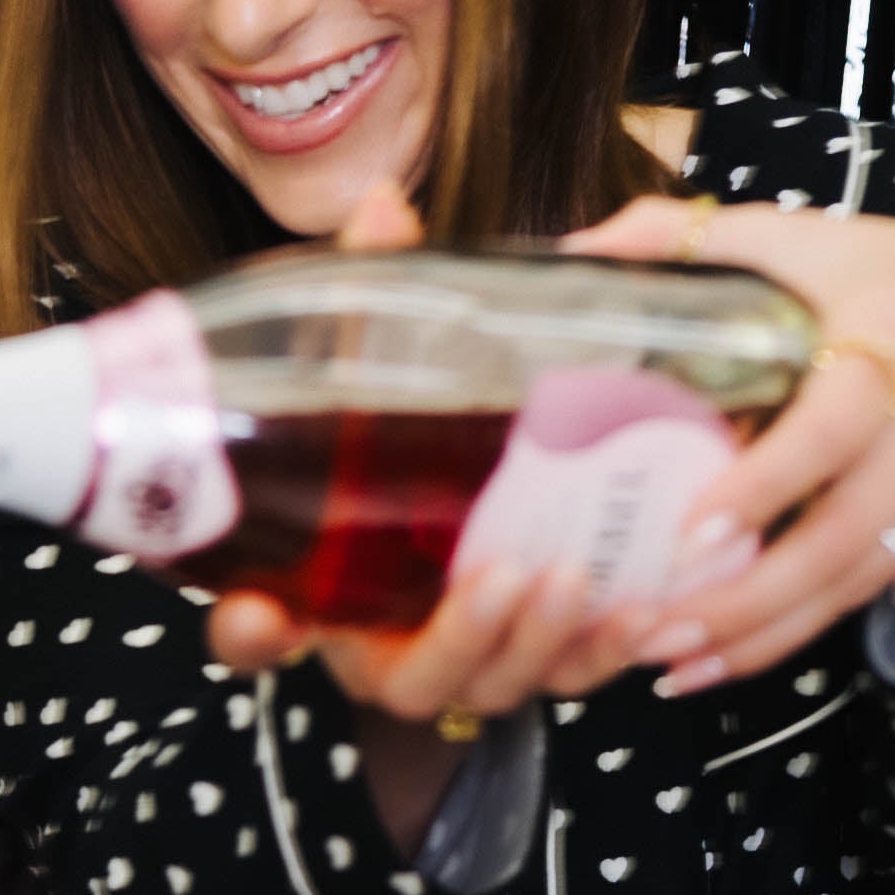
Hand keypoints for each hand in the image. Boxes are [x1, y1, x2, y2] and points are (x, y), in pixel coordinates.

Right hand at [204, 181, 668, 728]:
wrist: (496, 460)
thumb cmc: (412, 427)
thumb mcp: (387, 365)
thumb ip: (375, 302)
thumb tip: (382, 207)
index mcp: (320, 587)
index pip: (255, 631)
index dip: (252, 634)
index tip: (261, 615)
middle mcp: (383, 639)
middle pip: (404, 680)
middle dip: (459, 638)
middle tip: (501, 575)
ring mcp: (464, 658)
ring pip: (490, 687)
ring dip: (535, 646)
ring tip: (574, 581)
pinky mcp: (535, 660)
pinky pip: (566, 681)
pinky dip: (602, 654)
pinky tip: (642, 611)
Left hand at [566, 193, 894, 697]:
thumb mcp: (808, 238)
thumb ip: (689, 241)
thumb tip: (574, 254)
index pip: (837, 417)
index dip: (767, 483)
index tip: (691, 536)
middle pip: (846, 527)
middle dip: (746, 598)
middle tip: (654, 631)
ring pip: (863, 576)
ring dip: (765, 632)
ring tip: (674, 662)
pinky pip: (883, 586)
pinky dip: (805, 626)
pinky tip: (735, 651)